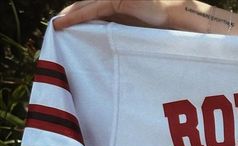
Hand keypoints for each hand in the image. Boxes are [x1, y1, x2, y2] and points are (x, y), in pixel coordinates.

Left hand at [53, 0, 179, 29]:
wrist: (171, 17)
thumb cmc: (158, 27)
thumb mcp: (134, 30)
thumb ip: (121, 31)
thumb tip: (109, 43)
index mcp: (117, 6)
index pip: (93, 9)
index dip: (79, 15)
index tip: (67, 24)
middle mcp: (113, 0)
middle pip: (86, 5)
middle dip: (71, 14)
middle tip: (58, 25)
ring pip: (86, 6)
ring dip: (70, 15)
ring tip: (59, 24)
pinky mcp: (118, 1)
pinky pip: (94, 10)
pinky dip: (79, 17)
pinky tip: (67, 21)